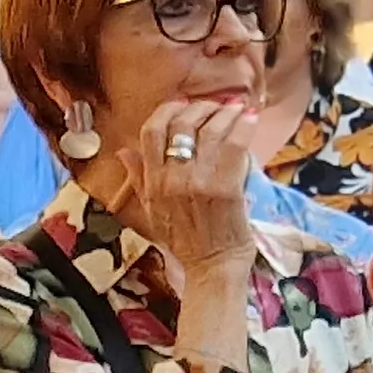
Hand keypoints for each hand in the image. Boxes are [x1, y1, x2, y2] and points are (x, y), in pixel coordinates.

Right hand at [102, 99, 265, 267]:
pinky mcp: (226, 187)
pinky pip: (235, 144)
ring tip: (235, 108)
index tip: (183, 105)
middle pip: (182, 125)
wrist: (212, 266)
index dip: (168, 110)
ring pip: (210, 130)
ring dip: (225, 113)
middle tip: (215, 107)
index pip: (151, 132)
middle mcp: (172, 179)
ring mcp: (199, 182)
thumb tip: (122, 152)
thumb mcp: (152, 209)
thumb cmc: (185, 241)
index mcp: (152, 182)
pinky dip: (244, 126)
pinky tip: (250, 118)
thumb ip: (139, 177)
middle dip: (201, 108)